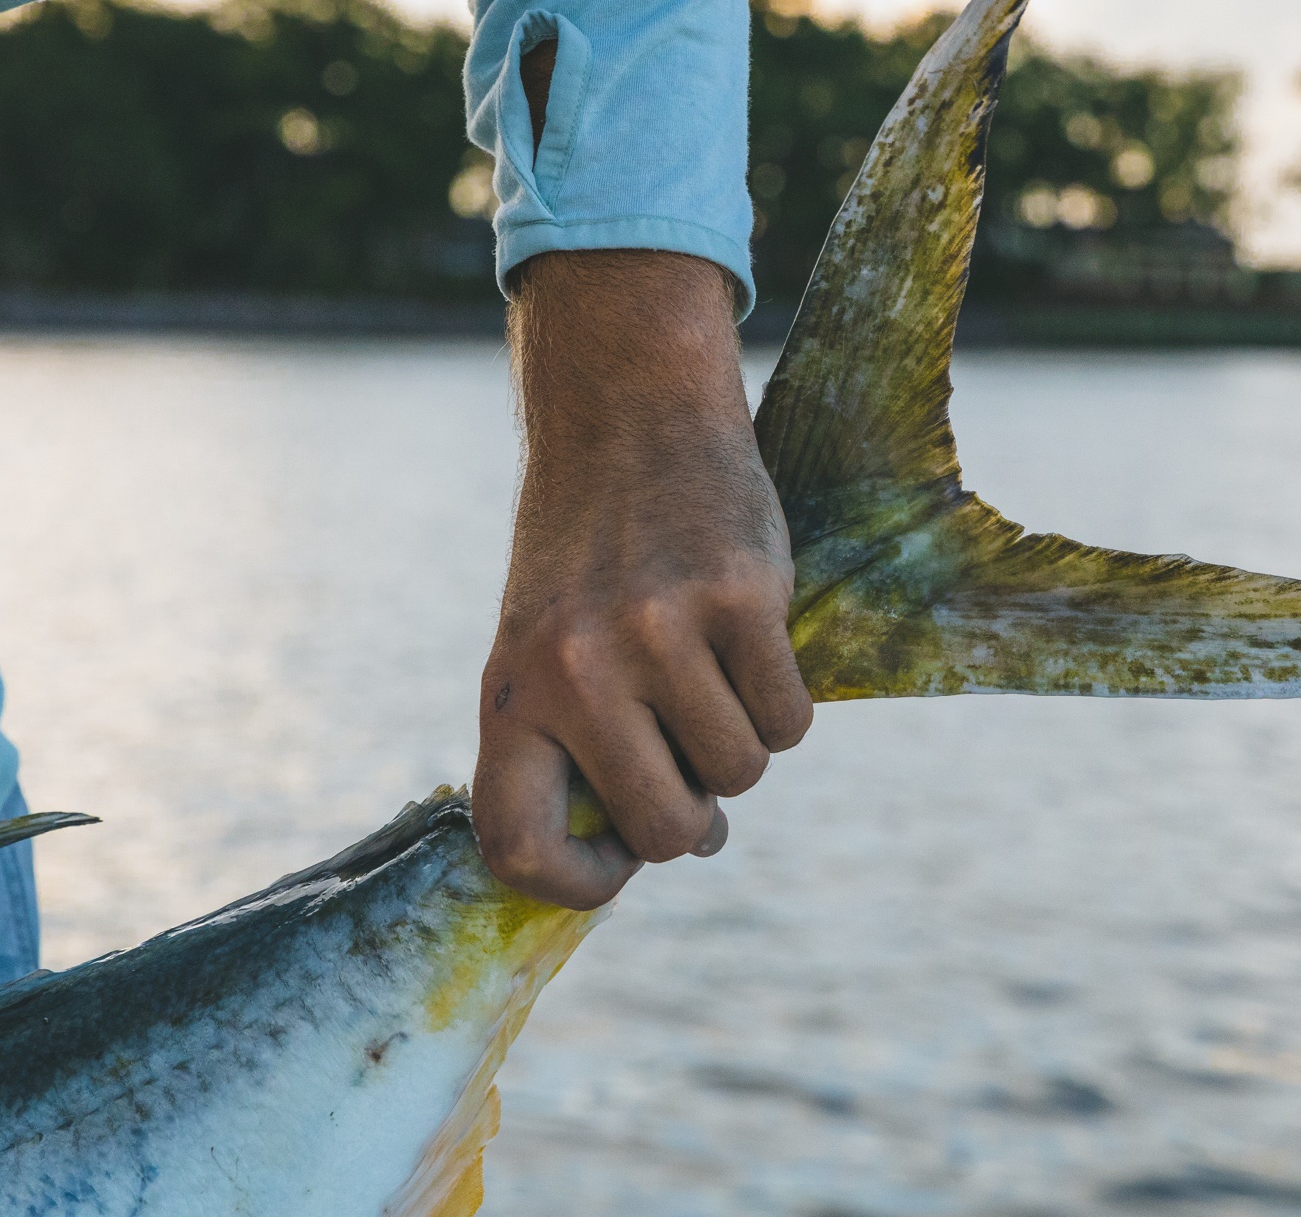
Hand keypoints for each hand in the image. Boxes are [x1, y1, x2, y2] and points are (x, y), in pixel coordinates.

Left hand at [473, 249, 812, 908]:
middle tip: (690, 758)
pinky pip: (791, 720)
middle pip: (663, 828)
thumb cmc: (589, 556)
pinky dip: (788, 707)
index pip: (516, 845)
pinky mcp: (739, 598)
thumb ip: (588, 749)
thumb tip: (697, 841)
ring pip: (742, 774)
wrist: (628, 416)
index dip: (575, 884)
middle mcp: (576, 670)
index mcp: (510, 693)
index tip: (617, 861)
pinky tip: (756, 651)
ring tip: (716, 681)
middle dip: (694, 815)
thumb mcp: (547, 649)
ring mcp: (659, 633)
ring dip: (745, 748)